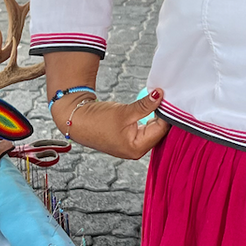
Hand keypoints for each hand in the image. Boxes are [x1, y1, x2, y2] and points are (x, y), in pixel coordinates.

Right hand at [53, 89, 169, 159]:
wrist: (77, 120)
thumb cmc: (98, 119)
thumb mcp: (125, 111)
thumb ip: (145, 105)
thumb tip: (161, 95)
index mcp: (136, 148)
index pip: (161, 130)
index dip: (166, 113)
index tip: (168, 97)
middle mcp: (136, 150)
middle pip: (159, 131)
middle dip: (162, 115)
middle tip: (166, 97)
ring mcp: (132, 146)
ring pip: (152, 129)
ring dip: (155, 115)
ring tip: (158, 100)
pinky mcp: (128, 139)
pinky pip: (145, 128)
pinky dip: (148, 117)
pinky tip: (150, 107)